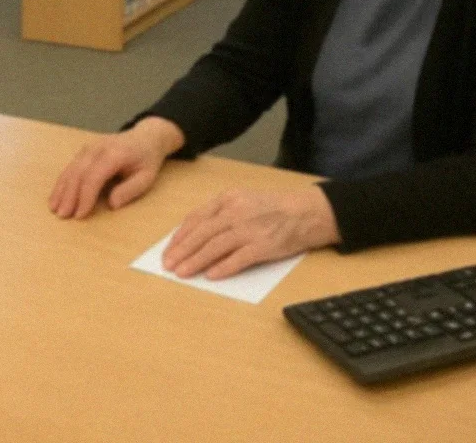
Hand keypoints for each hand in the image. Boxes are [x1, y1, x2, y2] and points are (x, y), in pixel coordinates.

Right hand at [48, 117, 184, 218]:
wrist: (145, 137)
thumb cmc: (146, 160)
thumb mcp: (146, 177)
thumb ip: (130, 190)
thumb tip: (112, 204)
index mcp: (114, 154)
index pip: (94, 176)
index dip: (85, 196)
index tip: (80, 215)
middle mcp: (98, 148)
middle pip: (78, 173)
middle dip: (69, 196)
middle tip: (63, 216)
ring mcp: (88, 148)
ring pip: (70, 169)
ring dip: (61, 190)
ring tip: (54, 209)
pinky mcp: (84, 151)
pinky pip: (70, 167)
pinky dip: (61, 183)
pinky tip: (56, 196)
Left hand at [162, 185, 340, 279]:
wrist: (307, 211)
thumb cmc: (274, 208)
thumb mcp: (244, 200)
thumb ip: (221, 213)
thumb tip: (196, 235)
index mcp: (229, 199)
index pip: (197, 218)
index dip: (180, 236)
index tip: (169, 249)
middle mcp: (236, 212)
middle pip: (202, 233)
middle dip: (182, 251)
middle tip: (168, 265)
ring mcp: (250, 229)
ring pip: (215, 246)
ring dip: (196, 261)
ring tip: (182, 273)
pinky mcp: (264, 245)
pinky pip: (239, 258)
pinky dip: (223, 267)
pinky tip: (211, 276)